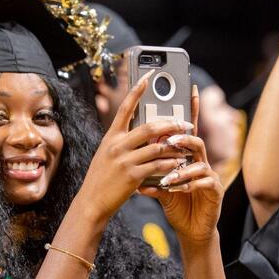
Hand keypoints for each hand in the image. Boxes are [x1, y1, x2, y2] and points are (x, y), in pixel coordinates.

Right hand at [76, 70, 194, 225]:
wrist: (92, 202)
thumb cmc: (102, 178)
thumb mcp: (107, 154)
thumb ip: (123, 142)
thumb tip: (147, 132)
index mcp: (111, 137)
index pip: (125, 108)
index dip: (137, 90)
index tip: (149, 76)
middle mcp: (117, 145)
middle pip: (149, 127)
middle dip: (170, 124)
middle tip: (186, 123)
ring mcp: (124, 160)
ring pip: (157, 147)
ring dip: (175, 146)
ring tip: (186, 146)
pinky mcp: (132, 176)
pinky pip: (157, 166)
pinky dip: (170, 164)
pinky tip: (178, 163)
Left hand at [139, 85, 223, 247]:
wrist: (190, 228)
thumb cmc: (176, 203)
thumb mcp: (160, 185)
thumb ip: (149, 171)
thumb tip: (132, 158)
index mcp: (186, 157)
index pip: (186, 130)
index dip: (190, 109)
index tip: (189, 89)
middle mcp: (199, 161)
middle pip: (194, 141)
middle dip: (183, 139)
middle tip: (170, 140)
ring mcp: (209, 174)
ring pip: (199, 162)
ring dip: (182, 167)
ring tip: (169, 175)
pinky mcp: (214, 190)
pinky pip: (204, 182)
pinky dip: (189, 184)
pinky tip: (178, 188)